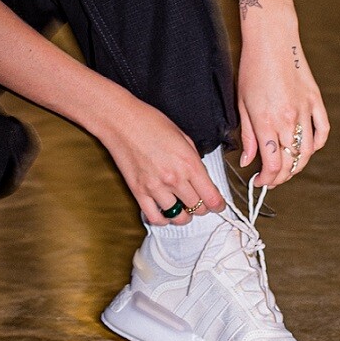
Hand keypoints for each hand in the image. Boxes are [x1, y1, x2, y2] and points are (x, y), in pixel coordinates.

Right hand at [91, 90, 225, 227]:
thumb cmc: (149, 121)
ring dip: (183, 214)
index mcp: (188, 162)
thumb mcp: (182, 136)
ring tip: (181, 206)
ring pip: (179, 217)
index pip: (211, 197)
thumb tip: (201, 178)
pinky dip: (163, 220)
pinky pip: (156, 218)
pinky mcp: (139, 192)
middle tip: (198, 201)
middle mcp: (174, 178)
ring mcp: (156, 187)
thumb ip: (193, 159)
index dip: (218, 205)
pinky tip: (165, 211)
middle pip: (198, 208)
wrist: (121, 120)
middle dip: (202, 206)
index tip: (218, 205)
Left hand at [237, 9, 329, 190]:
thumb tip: (248, 160)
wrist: (272, 40)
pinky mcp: (316, 101)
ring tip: (287, 168)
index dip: (267, 179)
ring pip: (307, 152)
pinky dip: (316, 145)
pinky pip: (322, 131)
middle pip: (290, 163)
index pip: (273, 165)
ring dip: (298, 166)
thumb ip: (247, 135)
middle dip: (281, 177)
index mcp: (266, 121)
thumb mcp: (242, 103)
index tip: (260, 180)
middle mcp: (288, 120)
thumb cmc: (253, 68)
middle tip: (272, 178)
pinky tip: (306, 148)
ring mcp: (305, 111)